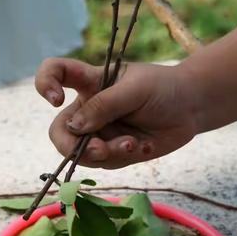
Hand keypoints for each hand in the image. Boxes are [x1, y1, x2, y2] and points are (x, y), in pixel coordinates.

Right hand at [35, 57, 199, 168]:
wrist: (191, 108)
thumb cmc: (163, 88)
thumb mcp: (135, 90)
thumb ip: (105, 105)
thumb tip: (73, 127)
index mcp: (89, 83)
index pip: (55, 73)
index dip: (45, 83)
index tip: (56, 100)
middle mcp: (88, 109)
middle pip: (59, 130)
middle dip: (70, 146)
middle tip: (97, 150)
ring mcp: (99, 132)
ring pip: (81, 153)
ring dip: (104, 153)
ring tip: (131, 144)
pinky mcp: (113, 151)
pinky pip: (104, 162)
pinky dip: (120, 157)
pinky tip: (141, 146)